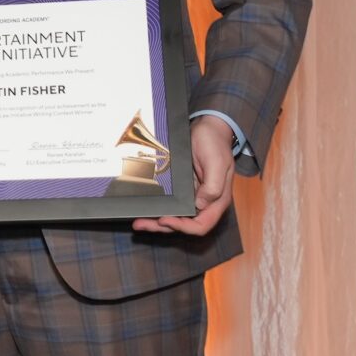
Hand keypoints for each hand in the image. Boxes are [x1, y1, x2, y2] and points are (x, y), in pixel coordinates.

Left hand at [132, 114, 235, 235]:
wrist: (208, 128)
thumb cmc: (215, 143)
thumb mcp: (217, 162)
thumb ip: (213, 186)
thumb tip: (200, 205)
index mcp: (217, 201)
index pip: (202, 224)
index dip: (184, 227)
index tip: (165, 219)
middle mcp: (204, 202)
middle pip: (184, 224)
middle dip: (163, 226)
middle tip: (141, 224)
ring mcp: (192, 195)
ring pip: (175, 215)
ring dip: (156, 221)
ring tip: (138, 222)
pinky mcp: (182, 188)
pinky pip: (170, 202)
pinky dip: (158, 207)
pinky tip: (144, 208)